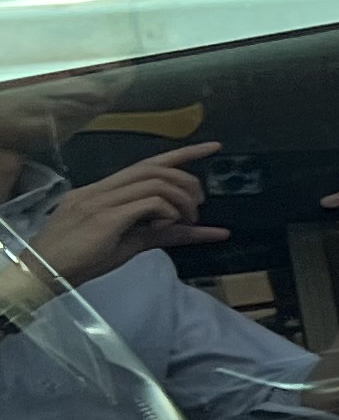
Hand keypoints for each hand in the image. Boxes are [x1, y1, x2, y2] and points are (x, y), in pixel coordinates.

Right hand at [25, 143, 224, 285]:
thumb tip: (197, 230)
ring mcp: (101, 200)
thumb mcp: (128, 243)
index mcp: (101, 191)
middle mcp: (100, 189)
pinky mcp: (106, 216)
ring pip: (156, 182)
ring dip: (181, 201)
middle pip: (154, 168)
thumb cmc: (83, 259)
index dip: (181, 154)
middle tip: (198, 205)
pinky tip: (167, 226)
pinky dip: (168, 212)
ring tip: (188, 221)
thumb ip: (161, 233)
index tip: (212, 147)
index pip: (145, 165)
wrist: (45, 272)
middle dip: (186, 181)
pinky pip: (150, 202)